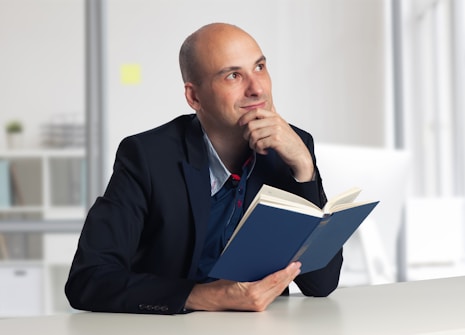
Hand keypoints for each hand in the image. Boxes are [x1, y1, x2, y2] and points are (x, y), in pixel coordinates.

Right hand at [185, 262, 300, 311]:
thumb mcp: (237, 271)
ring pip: (278, 291)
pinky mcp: (260, 307)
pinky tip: (284, 280)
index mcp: (252, 291)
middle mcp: (257, 300)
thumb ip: (252, 267)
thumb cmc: (223, 284)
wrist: (215, 299)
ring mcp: (259, 305)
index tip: (293, 264)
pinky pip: (274, 295)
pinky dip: (280, 286)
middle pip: (279, 286)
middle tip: (297, 265)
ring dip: (287, 280)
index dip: (286, 271)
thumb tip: (265, 256)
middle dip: (289, 274)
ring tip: (294, 271)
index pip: (274, 280)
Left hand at [238, 108, 313, 181]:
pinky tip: (264, 151)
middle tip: (252, 142)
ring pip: (254, 136)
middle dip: (247, 136)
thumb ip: (270, 119)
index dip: (245, 117)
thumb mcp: (280, 126)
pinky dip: (259, 150)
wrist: (299, 154)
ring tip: (259, 148)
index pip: (256, 111)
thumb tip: (260, 110)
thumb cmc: (288, 142)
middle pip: (251, 125)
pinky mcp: (276, 140)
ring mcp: (276, 130)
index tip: (240, 124)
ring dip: (253, 145)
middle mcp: (275, 121)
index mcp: (275, 116)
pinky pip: (259, 144)